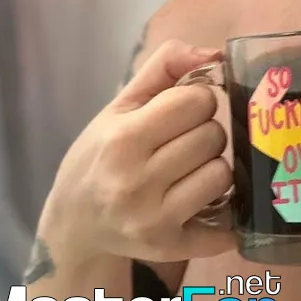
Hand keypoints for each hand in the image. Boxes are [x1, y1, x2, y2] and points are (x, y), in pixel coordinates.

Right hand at [39, 40, 235, 265]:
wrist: (74, 223)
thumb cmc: (103, 153)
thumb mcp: (122, 104)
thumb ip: (166, 65)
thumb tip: (215, 53)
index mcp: (123, 138)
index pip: (198, 100)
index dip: (197, 100)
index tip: (181, 112)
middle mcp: (134, 181)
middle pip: (214, 136)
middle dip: (205, 132)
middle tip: (182, 143)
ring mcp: (152, 219)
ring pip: (223, 174)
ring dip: (213, 168)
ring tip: (188, 171)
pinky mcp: (168, 247)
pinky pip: (227, 225)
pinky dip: (225, 214)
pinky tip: (204, 205)